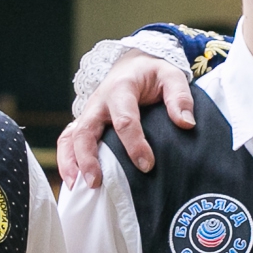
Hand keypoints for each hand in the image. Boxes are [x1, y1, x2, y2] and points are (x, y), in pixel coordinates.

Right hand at [58, 54, 193, 187]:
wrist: (132, 65)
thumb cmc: (153, 74)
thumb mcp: (171, 76)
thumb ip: (179, 97)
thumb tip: (186, 124)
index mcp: (121, 89)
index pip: (124, 119)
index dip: (134, 144)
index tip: (147, 165)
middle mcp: (99, 102)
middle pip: (86, 130)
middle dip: (88, 157)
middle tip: (96, 182)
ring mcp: (88, 114)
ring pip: (70, 137)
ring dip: (71, 162)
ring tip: (77, 187)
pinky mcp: (84, 123)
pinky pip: (67, 141)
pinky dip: (66, 160)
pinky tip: (72, 183)